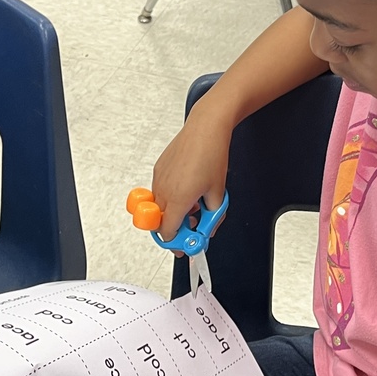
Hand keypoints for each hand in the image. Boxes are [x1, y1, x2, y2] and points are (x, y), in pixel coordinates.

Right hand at [151, 101, 230, 242]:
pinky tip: (188, 191)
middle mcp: (164, 190)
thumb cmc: (211, 155)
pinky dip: (170, 199)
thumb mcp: (218, 192)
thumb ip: (214, 216)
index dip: (177, 243)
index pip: (168, 232)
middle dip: (175, 230)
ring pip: (159, 208)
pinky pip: (159, 192)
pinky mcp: (158, 170)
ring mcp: (158, 179)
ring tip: (194, 206)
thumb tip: (210, 229)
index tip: (185, 246)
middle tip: (191, 230)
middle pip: (160, 223)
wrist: (205, 128)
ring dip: (173, 214)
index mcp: (179, 199)